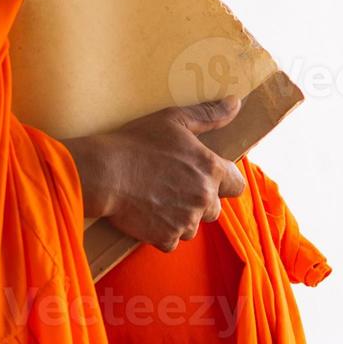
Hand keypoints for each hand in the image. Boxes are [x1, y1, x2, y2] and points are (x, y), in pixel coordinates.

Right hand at [63, 96, 247, 251]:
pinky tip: (147, 213)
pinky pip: (172, 240)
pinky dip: (162, 230)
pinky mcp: (166, 238)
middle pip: (214, 208)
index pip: (238, 185)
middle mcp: (203, 198)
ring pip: (192, 226)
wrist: (105, 173)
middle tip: (174, 185)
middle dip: (199, 200)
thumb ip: (210, 114)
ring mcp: (185, 221)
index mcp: (210, 169)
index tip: (208, 176)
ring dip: (181, 217)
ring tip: (158, 198)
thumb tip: (236, 103)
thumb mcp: (175, 119)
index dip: (225, 181)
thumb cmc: (138, 142)